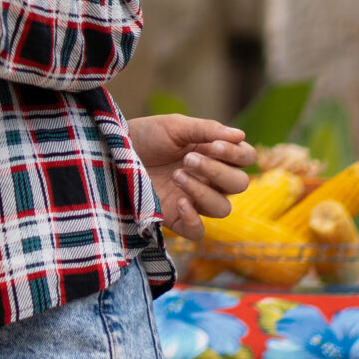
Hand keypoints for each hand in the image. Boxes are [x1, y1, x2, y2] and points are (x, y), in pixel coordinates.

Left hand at [128, 114, 257, 235]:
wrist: (112, 150)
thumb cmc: (145, 136)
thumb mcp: (174, 126)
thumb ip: (206, 130)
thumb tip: (240, 135)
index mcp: (214, 154)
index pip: (246, 158)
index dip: (237, 154)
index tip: (215, 146)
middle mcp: (209, 179)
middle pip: (238, 184)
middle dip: (217, 171)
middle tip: (188, 159)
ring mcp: (194, 200)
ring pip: (222, 208)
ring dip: (203, 191)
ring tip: (176, 175)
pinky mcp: (175, 218)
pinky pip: (199, 232)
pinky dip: (194, 220)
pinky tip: (179, 202)